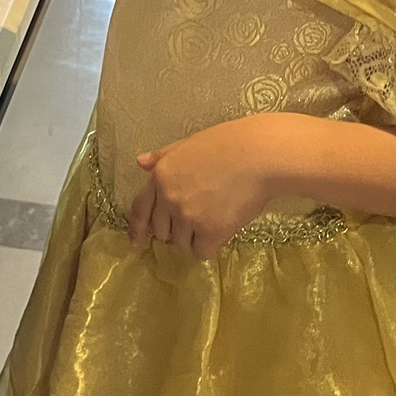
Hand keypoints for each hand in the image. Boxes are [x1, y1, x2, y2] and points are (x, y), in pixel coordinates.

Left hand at [128, 120, 277, 259]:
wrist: (259, 155)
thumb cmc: (228, 144)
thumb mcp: (188, 145)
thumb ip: (163, 157)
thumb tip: (140, 162)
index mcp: (160, 175)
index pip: (140, 209)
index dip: (137, 228)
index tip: (136, 241)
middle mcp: (169, 198)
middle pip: (161, 230)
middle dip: (174, 229)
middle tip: (196, 219)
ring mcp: (188, 216)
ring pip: (181, 242)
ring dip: (194, 237)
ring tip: (215, 216)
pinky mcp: (210, 231)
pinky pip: (201, 251)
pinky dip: (210, 245)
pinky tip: (222, 229)